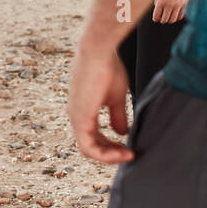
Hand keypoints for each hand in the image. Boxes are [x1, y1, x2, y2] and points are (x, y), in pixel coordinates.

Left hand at [67, 45, 133, 163]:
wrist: (99, 51)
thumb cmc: (107, 67)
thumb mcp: (115, 97)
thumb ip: (117, 115)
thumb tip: (122, 132)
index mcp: (83, 110)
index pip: (94, 137)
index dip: (111, 146)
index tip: (129, 148)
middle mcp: (76, 116)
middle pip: (92, 146)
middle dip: (112, 153)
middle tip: (130, 154)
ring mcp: (76, 118)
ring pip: (89, 150)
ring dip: (110, 156)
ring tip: (128, 155)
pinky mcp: (79, 118)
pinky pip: (88, 147)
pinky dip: (105, 154)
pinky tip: (123, 151)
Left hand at [151, 0, 193, 23]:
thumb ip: (157, 0)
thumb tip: (157, 9)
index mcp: (160, 1)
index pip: (156, 16)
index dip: (156, 18)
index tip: (156, 18)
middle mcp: (169, 4)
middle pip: (165, 19)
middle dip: (162, 20)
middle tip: (161, 19)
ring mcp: (178, 4)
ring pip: (173, 19)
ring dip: (169, 20)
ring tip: (168, 18)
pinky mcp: (185, 3)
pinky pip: (181, 15)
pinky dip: (177, 17)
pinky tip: (175, 15)